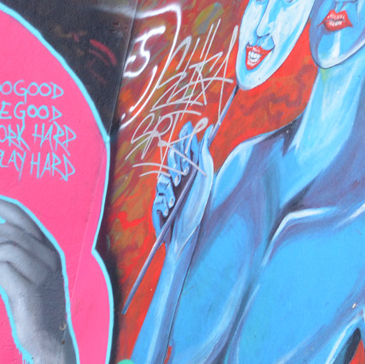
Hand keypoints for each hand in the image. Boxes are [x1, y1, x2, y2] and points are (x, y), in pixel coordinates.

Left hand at [0, 191, 79, 363]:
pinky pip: (1, 270)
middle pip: (8, 230)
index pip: (21, 216)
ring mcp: (43, 274)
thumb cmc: (32, 308)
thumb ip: (5, 247)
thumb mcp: (19, 273)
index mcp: (47, 249)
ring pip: (5, 248)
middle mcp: (49, 257)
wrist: (50, 344)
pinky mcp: (31, 292)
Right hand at [152, 121, 214, 236]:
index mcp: (191, 174)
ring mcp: (167, 193)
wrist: (186, 237)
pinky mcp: (159, 205)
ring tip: (175, 197)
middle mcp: (179, 181)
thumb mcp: (204, 180)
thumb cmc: (197, 210)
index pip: (184, 150)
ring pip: (162, 179)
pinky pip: (157, 196)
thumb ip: (203, 155)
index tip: (187, 126)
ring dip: (168, 188)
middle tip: (181, 174)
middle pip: (171, 161)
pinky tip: (168, 208)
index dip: (184, 139)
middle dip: (175, 165)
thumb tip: (207, 131)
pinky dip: (163, 201)